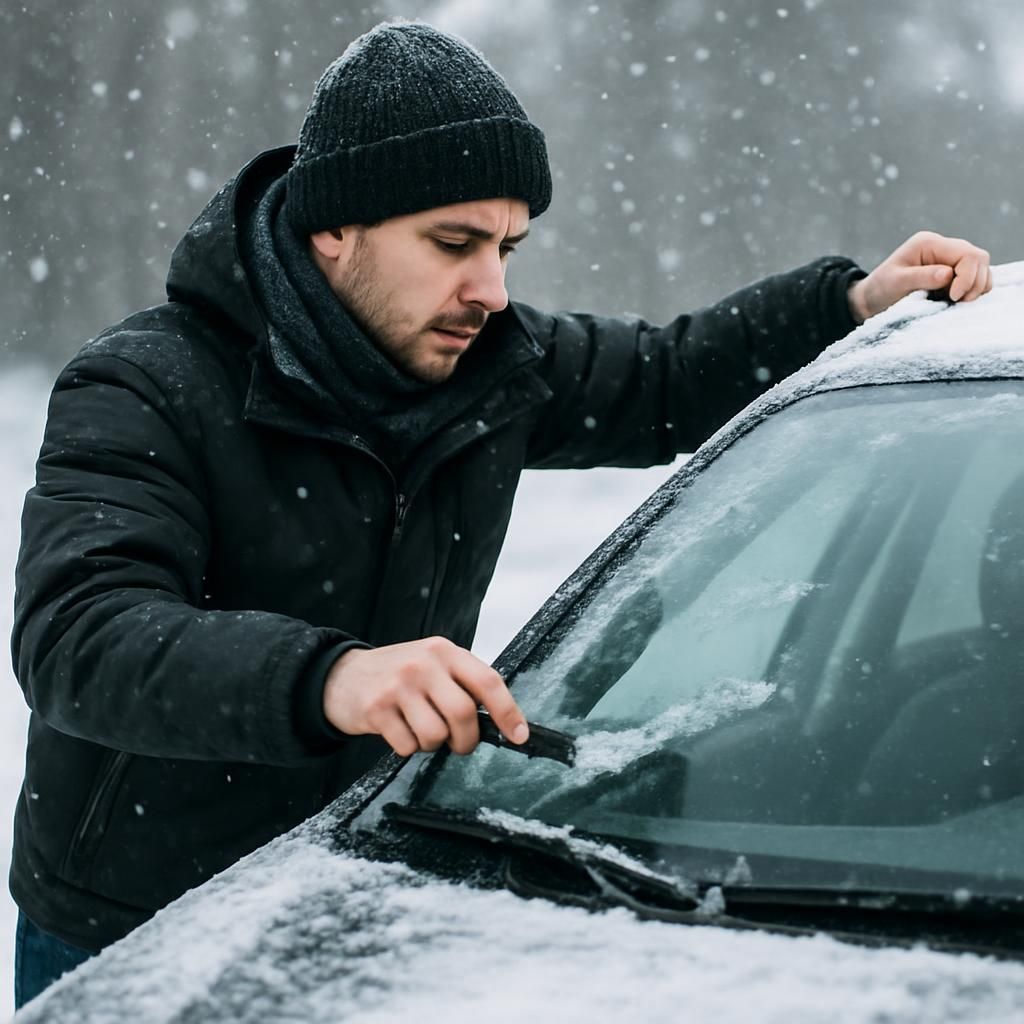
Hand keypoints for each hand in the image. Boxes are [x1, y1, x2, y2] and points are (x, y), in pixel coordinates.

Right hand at [323, 636, 528, 756]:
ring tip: (420, 729)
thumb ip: (462, 684)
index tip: (519, 735)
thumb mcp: (432, 664)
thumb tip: (501, 721)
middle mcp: (423, 663)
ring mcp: (398, 685)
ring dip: (433, 745)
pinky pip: (408, 746)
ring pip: (436, 734)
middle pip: (463, 713)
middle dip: (466, 739)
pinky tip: (398, 730)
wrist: (342, 676)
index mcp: (445, 651)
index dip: (508, 712)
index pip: (488, 681)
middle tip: (459, 744)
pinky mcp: (376, 708)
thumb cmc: (398, 674)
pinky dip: (408, 747)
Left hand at [848, 231, 991, 322]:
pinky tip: (953, 300)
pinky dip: (972, 291)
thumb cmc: (880, 289)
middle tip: (956, 302)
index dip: (967, 277)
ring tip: (952, 302)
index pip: (967, 254)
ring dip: (975, 288)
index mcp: (929, 243)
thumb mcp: (896, 283)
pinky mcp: (953, 272)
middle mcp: (943, 247)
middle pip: (979, 259)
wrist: (872, 299)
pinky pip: (976, 279)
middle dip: (974, 283)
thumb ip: (921, 277)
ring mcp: (950, 259)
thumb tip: (948, 275)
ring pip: (982, 269)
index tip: (953, 297)